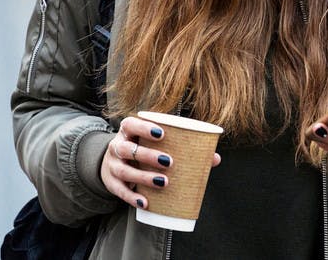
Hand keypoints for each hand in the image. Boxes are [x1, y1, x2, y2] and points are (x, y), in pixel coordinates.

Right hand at [101, 116, 221, 208]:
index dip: (144, 128)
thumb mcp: (156, 142)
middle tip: (169, 161)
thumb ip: (184, 146)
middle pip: (128, 149)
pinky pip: (120, 191)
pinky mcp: (111, 183)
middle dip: (148, 155)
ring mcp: (112, 165)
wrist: (114, 162)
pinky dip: (132, 197)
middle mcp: (117, 146)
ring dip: (143, 177)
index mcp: (128, 130)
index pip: (131, 124)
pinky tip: (145, 202)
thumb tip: (215, 158)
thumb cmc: (144, 147)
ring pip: (124, 170)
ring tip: (163, 182)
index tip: (162, 133)